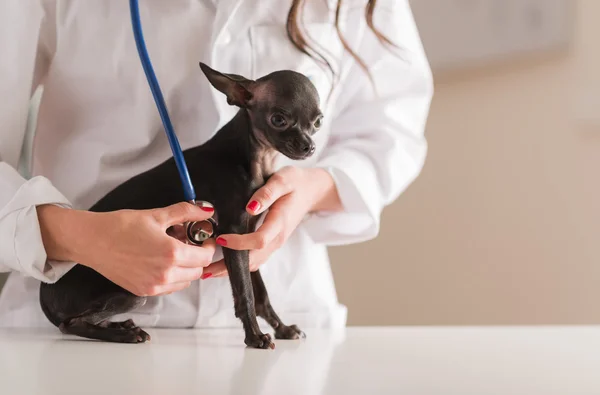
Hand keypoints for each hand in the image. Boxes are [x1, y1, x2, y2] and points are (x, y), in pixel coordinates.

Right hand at [37, 202, 216, 295]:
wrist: (92, 241)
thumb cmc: (121, 227)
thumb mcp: (157, 215)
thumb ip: (185, 212)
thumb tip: (206, 210)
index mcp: (172, 254)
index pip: (205, 257)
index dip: (208, 247)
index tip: (203, 239)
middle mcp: (165, 274)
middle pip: (198, 271)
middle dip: (198, 257)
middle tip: (189, 243)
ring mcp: (154, 286)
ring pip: (185, 282)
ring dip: (186, 269)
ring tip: (173, 252)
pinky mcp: (144, 291)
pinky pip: (169, 288)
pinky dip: (173, 277)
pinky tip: (161, 262)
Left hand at [202, 166, 341, 277]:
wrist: (311, 191)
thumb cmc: (295, 183)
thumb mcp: (283, 180)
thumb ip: (267, 193)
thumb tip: (250, 207)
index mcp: (279, 223)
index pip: (259, 240)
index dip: (238, 243)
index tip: (219, 239)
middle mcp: (277, 238)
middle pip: (253, 259)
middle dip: (229, 266)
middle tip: (204, 268)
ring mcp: (275, 243)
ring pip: (253, 263)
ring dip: (232, 270)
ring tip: (208, 271)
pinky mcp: (271, 244)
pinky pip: (255, 259)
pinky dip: (239, 265)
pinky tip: (222, 264)